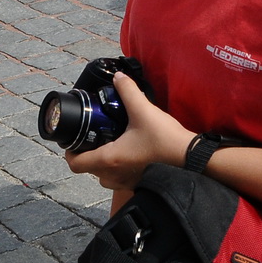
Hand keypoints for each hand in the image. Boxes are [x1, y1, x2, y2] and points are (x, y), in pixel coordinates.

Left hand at [63, 73, 195, 191]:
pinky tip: (130, 152)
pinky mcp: (139, 185)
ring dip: (103, 163)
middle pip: (89, 169)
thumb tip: (118, 77)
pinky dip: (118, 169)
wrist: (192, 160)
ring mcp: (127, 183)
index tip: (73, 141)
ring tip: (111, 143)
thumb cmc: (165, 139)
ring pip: (104, 176)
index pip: (76, 164)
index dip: (70, 153)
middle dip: (88, 154)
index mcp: (110, 159)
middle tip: (94, 137)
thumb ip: (128, 91)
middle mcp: (114, 175)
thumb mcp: (144, 110)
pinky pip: (119, 179)